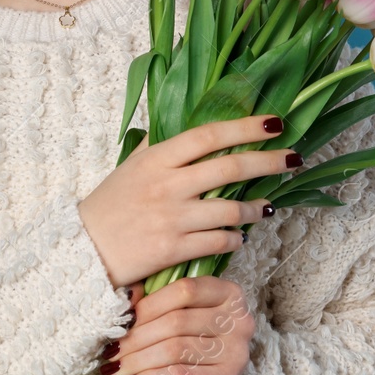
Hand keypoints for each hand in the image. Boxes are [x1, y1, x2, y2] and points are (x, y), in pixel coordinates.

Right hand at [78, 114, 299, 289]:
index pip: (209, 135)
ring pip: (231, 211)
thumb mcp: (131, 167)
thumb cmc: (108, 206)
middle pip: (230, 168)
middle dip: (268, 161)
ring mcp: (173, 219)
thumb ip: (160, 147)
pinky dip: (236, 238)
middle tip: (293, 159)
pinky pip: (219, 242)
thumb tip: (190, 128)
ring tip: (267, 206)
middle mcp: (168, 186)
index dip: (245, 127)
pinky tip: (239, 235)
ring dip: (257, 208)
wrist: (82, 251)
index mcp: (157, 158)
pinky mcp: (174, 250)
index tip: (274, 123)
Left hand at [105, 276, 255, 374]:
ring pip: (175, 349)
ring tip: (115, 368)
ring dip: (137, 360)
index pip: (185, 290)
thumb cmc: (192, 344)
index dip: (149, 305)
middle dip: (136, 337)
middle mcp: (239, 320)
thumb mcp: (178, 315)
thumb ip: (155, 299)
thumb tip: (127, 294)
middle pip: (176, 322)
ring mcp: (236, 352)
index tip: (122, 321)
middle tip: (110, 350)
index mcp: (228, 293)